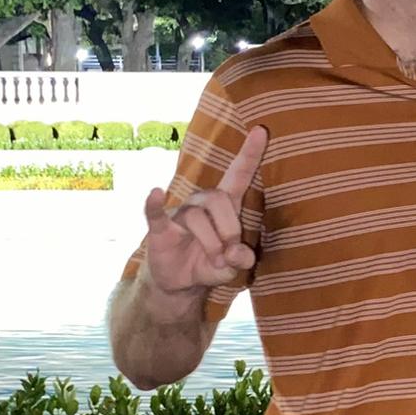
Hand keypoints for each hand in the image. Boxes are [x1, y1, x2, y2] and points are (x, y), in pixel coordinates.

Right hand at [141, 126, 268, 296]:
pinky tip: (156, 193)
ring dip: (211, 242)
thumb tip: (239, 254)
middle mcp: (201, 203)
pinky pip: (155, 213)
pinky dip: (154, 203)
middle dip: (229, 229)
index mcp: (224, 206)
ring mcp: (179, 214)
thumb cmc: (209, 264)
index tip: (261, 131)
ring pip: (196, 216)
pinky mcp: (160, 228)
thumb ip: (241, 260)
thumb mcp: (232, 267)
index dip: (249, 154)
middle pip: (218, 199)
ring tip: (215, 262)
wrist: (180, 283)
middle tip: (229, 256)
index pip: (238, 175)